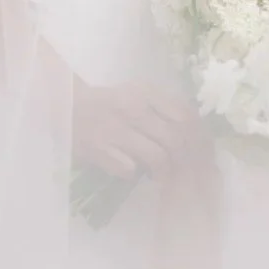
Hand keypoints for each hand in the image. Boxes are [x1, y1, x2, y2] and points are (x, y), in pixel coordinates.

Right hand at [71, 75, 198, 178]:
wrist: (71, 106)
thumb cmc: (111, 101)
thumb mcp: (140, 92)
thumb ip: (165, 105)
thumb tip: (195, 126)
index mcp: (147, 92)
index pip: (184, 116)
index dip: (196, 136)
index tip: (198, 150)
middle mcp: (134, 109)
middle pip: (174, 139)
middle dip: (182, 159)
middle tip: (182, 170)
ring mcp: (116, 130)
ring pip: (156, 157)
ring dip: (163, 171)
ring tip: (162, 176)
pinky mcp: (100, 151)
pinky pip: (129, 170)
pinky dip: (136, 173)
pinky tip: (136, 173)